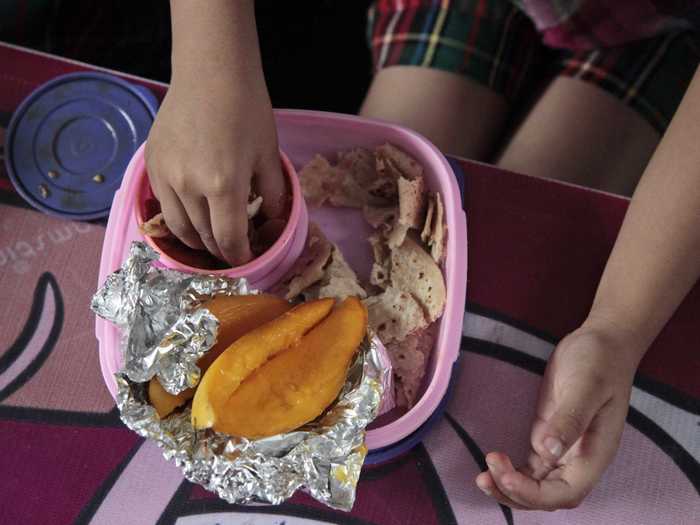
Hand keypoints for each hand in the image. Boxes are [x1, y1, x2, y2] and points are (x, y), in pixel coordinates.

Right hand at [145, 71, 285, 265]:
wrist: (211, 72)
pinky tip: (192, 215)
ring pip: (179, 227)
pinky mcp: (151, 165)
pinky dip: (178, 218)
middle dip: (220, 251)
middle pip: (203, 237)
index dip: (239, 256)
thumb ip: (273, 195)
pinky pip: (163, 205)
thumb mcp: (269, 155)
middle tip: (232, 251)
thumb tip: (272, 223)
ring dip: (197, 241)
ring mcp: (165, 176)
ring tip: (210, 240)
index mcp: (224, 185)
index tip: (246, 259)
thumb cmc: (247, 110)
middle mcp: (189, 186)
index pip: (229, 239)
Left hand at [475, 317, 639, 509]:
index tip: (506, 477)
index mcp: (594, 454)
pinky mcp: (548, 437)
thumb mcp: (586, 386)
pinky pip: (529, 468)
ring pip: (536, 485)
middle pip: (547, 496)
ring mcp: (562, 450)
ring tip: (482, 477)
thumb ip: (569, 419)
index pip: (565, 492)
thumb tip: (549, 451)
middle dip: (516, 494)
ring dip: (510, 487)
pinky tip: (493, 465)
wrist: (600, 343)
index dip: (535, 494)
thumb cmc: (599, 362)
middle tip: (484, 475)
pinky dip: (511, 473)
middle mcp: (579, 459)